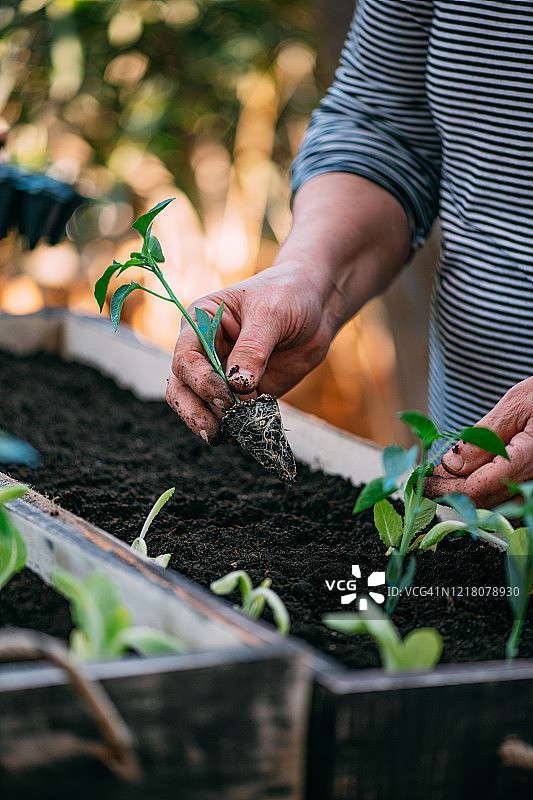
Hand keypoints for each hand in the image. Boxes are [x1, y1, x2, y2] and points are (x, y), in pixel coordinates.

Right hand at [166, 263, 333, 442]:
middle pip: (182, 388)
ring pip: (201, 407)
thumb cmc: (288, 294)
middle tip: (216, 432)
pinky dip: (238, 427)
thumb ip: (253, 347)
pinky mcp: (243, 393)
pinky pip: (232, 416)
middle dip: (194, 412)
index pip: (185, 358)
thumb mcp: (271, 312)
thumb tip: (238, 384)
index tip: (226, 397)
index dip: (201, 382)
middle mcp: (204, 351)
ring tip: (237, 434)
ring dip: (216, 424)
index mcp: (200, 323)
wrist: (317, 306)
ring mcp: (222, 375)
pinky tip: (250, 433)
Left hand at [424, 377, 532, 506]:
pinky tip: (471, 477)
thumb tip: (451, 465)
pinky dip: (488, 492)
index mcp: (530, 461)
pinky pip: (512, 502)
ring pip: (498, 507)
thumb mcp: (516, 405)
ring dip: (469, 495)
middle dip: (451, 493)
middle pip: (485, 503)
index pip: (477, 490)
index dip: (443, 489)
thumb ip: (484, 436)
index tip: (419, 482)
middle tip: (427, 480)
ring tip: (445, 478)